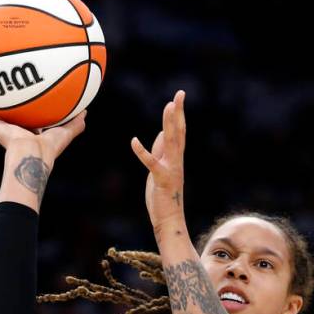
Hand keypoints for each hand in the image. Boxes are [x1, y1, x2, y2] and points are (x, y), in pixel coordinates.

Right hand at [0, 89, 86, 171]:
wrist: (33, 155)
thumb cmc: (50, 148)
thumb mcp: (66, 132)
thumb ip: (75, 123)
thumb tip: (86, 112)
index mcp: (31, 132)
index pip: (28, 118)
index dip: (27, 108)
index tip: (26, 95)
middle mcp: (16, 130)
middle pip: (8, 113)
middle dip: (4, 101)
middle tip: (1, 84)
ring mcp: (3, 129)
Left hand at [131, 90, 185, 231]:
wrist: (169, 219)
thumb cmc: (163, 196)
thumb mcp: (161, 168)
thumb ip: (161, 151)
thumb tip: (163, 133)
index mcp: (175, 158)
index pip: (179, 131)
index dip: (178, 114)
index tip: (178, 97)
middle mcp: (176, 161)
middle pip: (179, 132)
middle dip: (178, 113)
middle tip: (180, 95)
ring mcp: (171, 169)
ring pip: (172, 142)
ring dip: (170, 124)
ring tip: (168, 107)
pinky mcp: (161, 180)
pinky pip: (151, 163)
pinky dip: (143, 152)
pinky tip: (134, 141)